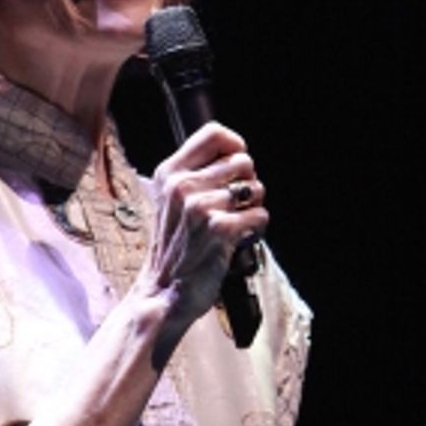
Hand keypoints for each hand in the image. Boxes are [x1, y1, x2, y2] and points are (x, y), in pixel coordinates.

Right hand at [145, 120, 267, 331]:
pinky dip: (256, 230)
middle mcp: (181, 185)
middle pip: (243, 160)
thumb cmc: (175, 247)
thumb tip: (238, 153)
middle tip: (233, 207)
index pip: (214, 133)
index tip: (236, 168)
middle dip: (247, 184)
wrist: (164, 291)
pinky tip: (239, 241)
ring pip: (256, 189)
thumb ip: (196, 174)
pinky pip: (261, 216)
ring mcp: (199, 207)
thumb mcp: (172, 201)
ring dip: (252, 209)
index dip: (236, 146)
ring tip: (234, 225)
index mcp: (169, 172)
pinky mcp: (219, 229)